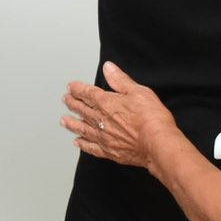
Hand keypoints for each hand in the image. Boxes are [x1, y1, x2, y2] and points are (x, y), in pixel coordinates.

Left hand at [61, 63, 177, 170]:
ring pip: (82, 128)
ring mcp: (103, 137)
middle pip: (81, 110)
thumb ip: (120, 80)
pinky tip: (78, 142)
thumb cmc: (151, 118)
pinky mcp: (109, 151)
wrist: (157, 144)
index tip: (71, 87)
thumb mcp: (138, 91)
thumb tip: (108, 68)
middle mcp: (101, 120)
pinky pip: (90, 147)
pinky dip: (82, 144)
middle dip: (72, 103)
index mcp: (106, 103)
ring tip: (64, 120)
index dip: (77, 89)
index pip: (87, 93)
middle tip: (65, 100)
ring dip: (71, 123)